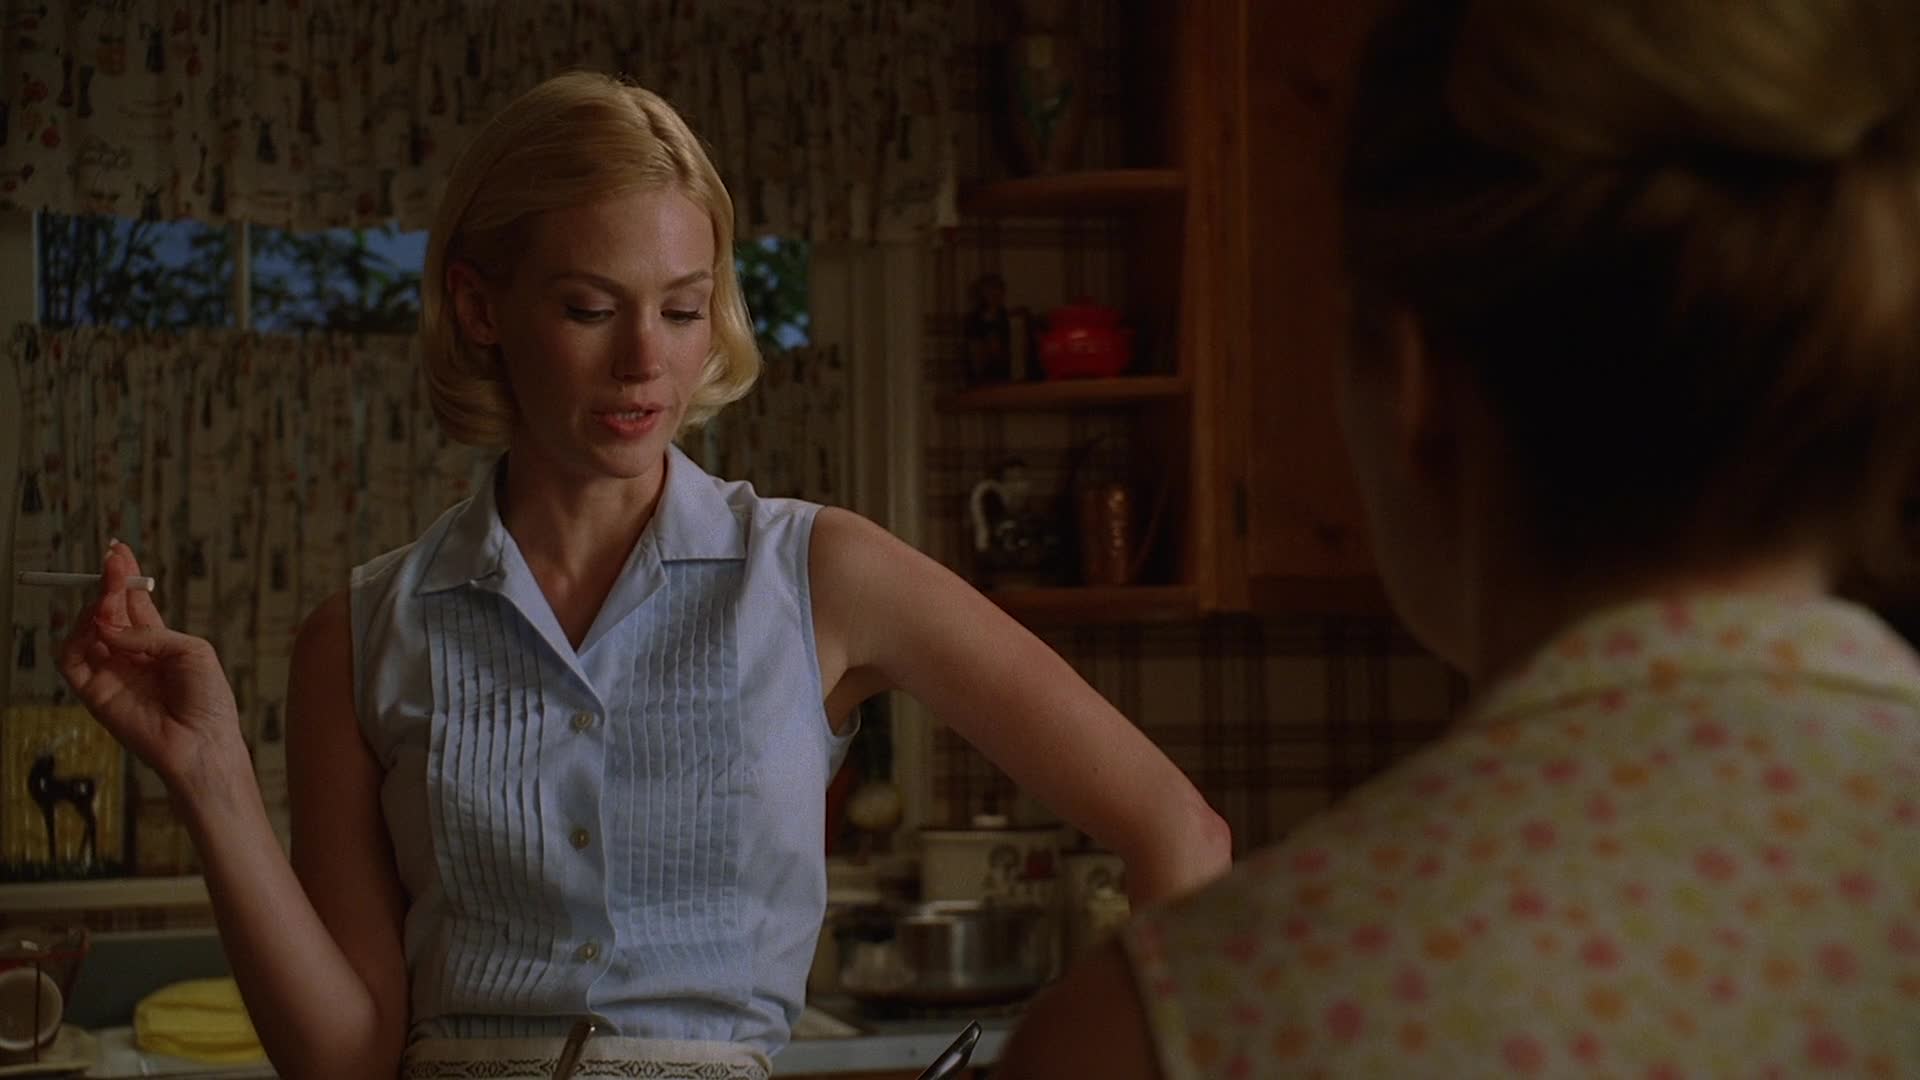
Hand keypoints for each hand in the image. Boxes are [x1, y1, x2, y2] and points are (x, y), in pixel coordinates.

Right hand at [58, 542, 247, 796]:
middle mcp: (131, 656)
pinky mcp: (95, 694)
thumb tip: (111, 628)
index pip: (132, 605)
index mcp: (157, 644)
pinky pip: (71, 661)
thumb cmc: (208, 700)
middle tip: (112, 564)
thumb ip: (151, 633)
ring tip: (108, 596)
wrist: (203, 743)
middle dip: (108, 585)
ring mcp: (111, 673)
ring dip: (94, 608)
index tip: (118, 551)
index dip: (123, 579)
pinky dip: (77, 638)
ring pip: (85, 632)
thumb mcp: (191, 652)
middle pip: (108, 613)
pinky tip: (98, 625)